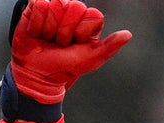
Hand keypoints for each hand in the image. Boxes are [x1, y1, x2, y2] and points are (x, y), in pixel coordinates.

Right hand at [0, 0, 131, 116]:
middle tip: (60, 43)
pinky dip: (37, 24)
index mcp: (89, 22)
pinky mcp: (36, 8)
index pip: (92, 14)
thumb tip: (127, 35)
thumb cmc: (63, 68)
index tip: (76, 43)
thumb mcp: (89, 60)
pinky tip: (38, 33)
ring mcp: (55, 9)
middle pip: (74, 6)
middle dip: (65, 30)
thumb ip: (109, 47)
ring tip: (48, 39)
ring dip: (49, 28)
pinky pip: (39, 5)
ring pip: (56, 5)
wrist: (36, 75)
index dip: (82, 30)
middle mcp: (73, 13)